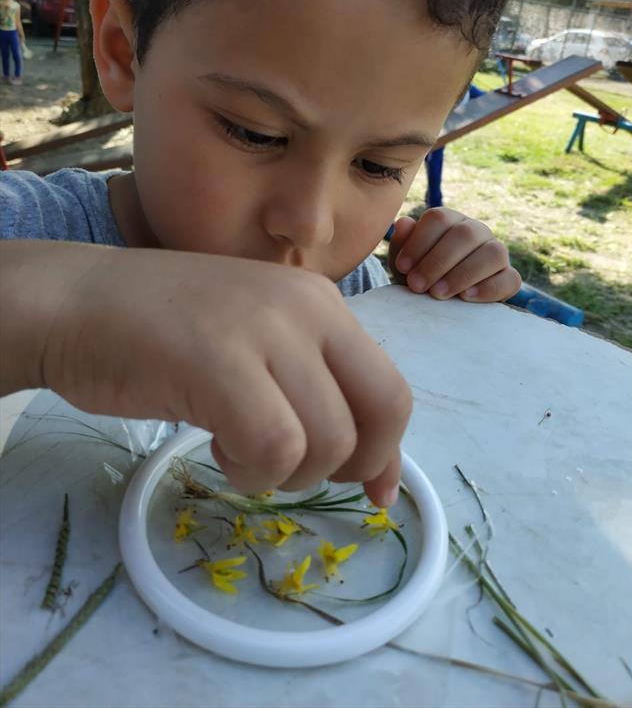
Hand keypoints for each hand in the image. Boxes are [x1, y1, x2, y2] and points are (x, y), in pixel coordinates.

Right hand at [3, 241, 410, 506]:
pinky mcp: (221, 362)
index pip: (389, 388)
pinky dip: (251, 470)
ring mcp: (265, 330)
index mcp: (320, 303)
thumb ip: (315, 391)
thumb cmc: (164, 332)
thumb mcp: (259, 348)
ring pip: (329, 440)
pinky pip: (275, 447)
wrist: (76, 303)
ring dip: (285, 472)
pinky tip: (216, 447)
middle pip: (384, 411)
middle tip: (295, 469)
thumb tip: (374, 474)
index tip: (374, 493)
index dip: (387, 453)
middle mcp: (307, 308)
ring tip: (236, 447)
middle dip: (354, 464)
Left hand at [388, 208, 520, 301]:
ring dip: (463, 274)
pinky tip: (465, 298)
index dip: (419, 242)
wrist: (439, 305)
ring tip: (438, 293)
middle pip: (464, 235)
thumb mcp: (405, 264)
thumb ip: (402, 244)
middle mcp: (476, 231)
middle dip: (437, 262)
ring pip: (492, 254)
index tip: (402, 267)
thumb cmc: (420, 277)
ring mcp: (496, 253)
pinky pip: (509, 279)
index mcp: (450, 221)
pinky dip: (488, 289)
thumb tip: (404, 223)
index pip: (439, 218)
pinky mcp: (509, 278)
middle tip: (417, 286)